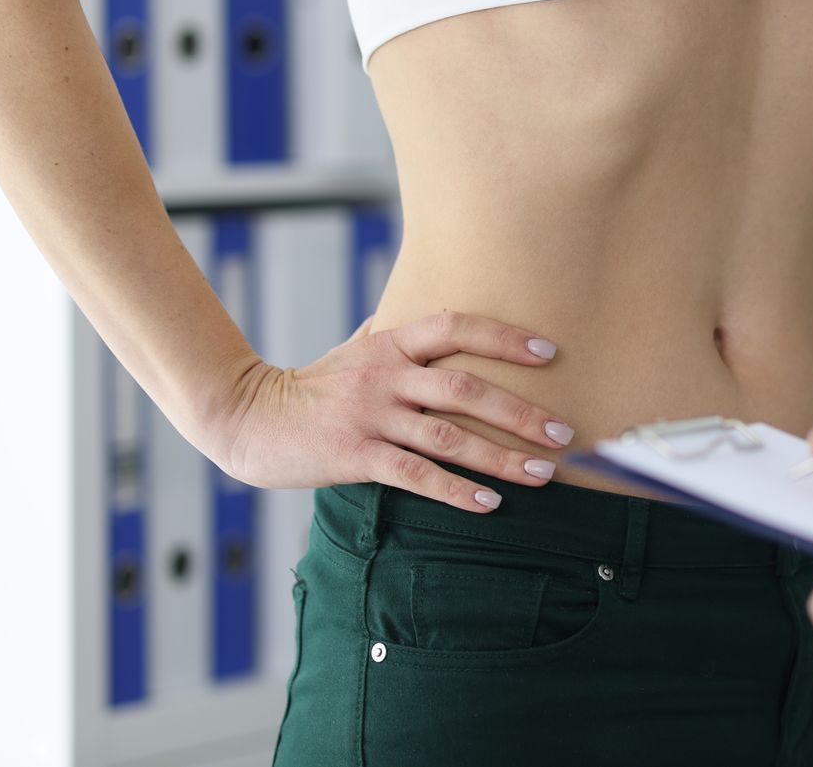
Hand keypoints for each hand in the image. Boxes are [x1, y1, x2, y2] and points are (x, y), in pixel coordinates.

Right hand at [217, 310, 573, 512]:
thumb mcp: (354, 348)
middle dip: (520, 412)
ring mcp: (371, 416)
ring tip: (543, 473)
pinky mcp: (355, 456)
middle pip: (464, 389)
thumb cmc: (313, 384)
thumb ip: (393, 333)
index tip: (549, 352)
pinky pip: (415, 476)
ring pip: (448, 438)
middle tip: (564, 432)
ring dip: (501, 457)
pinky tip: (491, 503)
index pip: (457, 328)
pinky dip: (457, 491)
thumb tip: (427, 308)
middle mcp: (385, 376)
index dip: (505, 337)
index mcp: (391, 344)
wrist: (248, 417)